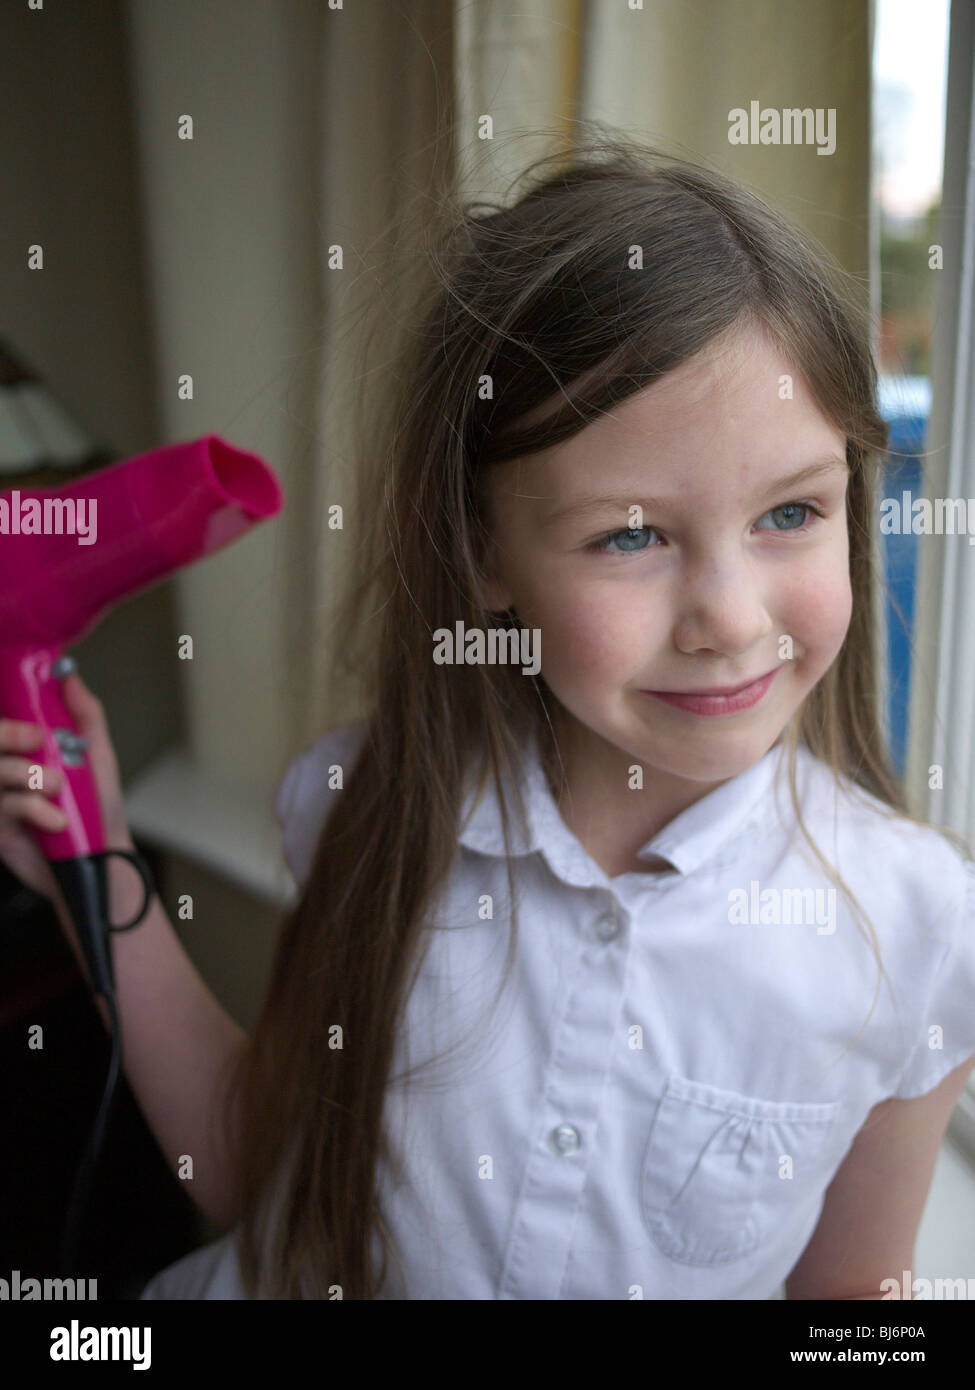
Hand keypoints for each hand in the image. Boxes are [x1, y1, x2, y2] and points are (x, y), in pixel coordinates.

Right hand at [0, 672, 133, 913]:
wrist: (103, 855)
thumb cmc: (97, 806)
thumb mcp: (96, 753)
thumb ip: (83, 713)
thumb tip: (68, 676)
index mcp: (23, 748)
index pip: (2, 722)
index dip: (7, 719)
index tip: (29, 718)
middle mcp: (6, 770)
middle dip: (7, 734)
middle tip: (37, 740)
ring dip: (30, 775)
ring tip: (58, 787)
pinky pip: (5, 806)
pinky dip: (35, 808)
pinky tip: (56, 819)